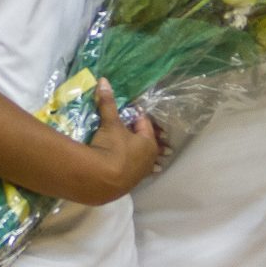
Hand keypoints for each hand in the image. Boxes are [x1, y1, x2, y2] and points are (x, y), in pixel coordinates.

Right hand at [82, 78, 159, 202]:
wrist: (100, 180)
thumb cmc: (111, 148)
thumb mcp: (110, 124)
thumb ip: (108, 103)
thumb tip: (104, 80)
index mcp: (148, 143)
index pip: (145, 125)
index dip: (139, 117)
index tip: (135, 112)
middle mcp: (148, 159)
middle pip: (150, 145)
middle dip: (156, 142)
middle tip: (165, 139)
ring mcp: (139, 174)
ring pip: (148, 163)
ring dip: (151, 161)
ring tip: (160, 164)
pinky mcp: (129, 185)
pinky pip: (137, 175)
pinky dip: (139, 172)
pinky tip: (140, 176)